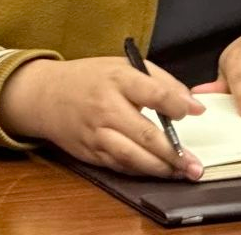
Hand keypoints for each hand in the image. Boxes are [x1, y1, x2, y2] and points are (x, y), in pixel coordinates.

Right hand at [0, 54, 203, 178]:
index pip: (153, 94)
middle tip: (196, 165)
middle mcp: (105, 108)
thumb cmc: (91, 79)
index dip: (177, 105)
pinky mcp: (90, 152)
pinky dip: (142, 171)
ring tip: (183, 173)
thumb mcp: (124, 67)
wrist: (44, 95)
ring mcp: (96, 133)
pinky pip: (120, 165)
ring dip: (160, 168)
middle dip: (174, 153)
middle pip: (145, 134)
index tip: (195, 112)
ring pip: (132, 156)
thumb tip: (192, 105)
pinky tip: (160, 172)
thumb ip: (161, 82)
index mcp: (117, 80)